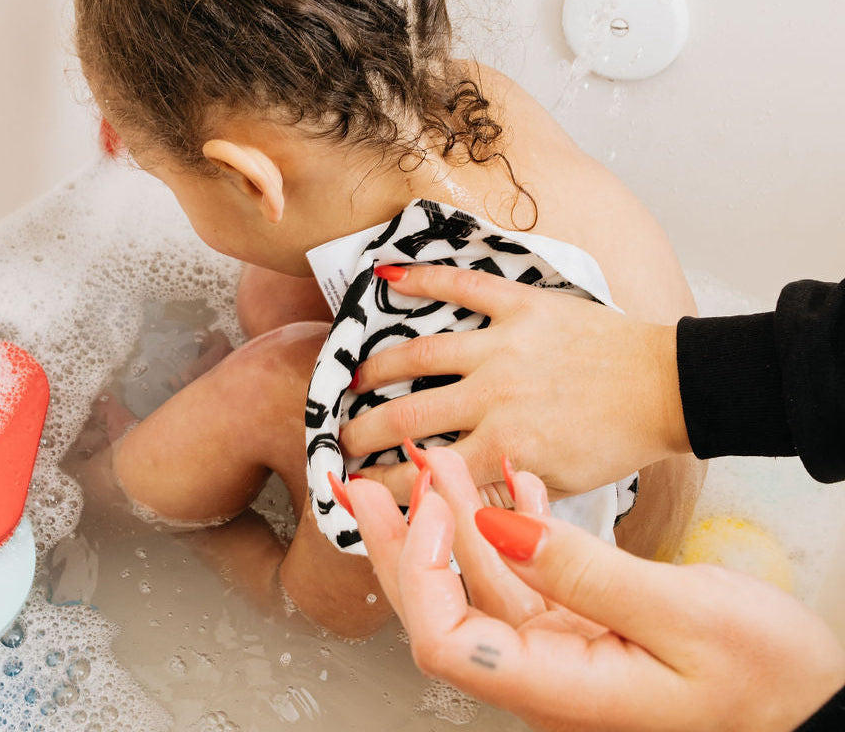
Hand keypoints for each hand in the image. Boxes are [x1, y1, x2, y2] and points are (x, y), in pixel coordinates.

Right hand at [339, 265, 688, 499]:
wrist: (667, 388)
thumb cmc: (617, 441)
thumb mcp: (560, 486)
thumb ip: (502, 488)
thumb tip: (448, 494)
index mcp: (508, 448)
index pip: (426, 472)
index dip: (383, 483)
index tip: (357, 484)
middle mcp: (495, 396)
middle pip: (408, 415)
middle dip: (363, 431)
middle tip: (341, 436)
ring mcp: (504, 345)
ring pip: (420, 353)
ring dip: (378, 366)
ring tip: (355, 377)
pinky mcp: (521, 306)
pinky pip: (463, 287)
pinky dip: (424, 279)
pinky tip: (387, 275)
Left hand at [346, 449, 844, 731]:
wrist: (814, 706)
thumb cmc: (769, 681)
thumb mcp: (684, 618)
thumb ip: (583, 573)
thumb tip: (498, 523)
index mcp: (557, 688)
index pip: (444, 639)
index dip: (420, 569)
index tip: (428, 504)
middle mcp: (546, 673)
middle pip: (443, 608)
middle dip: (402, 542)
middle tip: (366, 485)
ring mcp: (563, 647)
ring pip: (485, 576)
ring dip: (459, 515)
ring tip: (436, 461)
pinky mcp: (585, 623)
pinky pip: (533, 568)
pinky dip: (519, 518)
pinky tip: (514, 477)